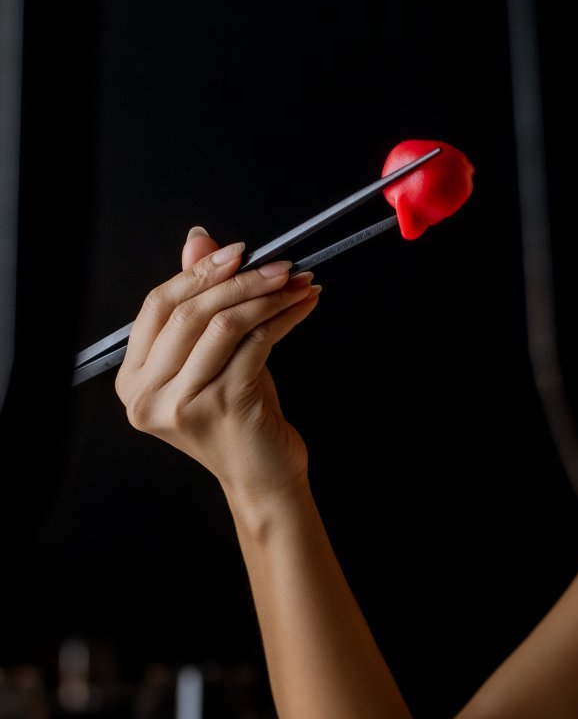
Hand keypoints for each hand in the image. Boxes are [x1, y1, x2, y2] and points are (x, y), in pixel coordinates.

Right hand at [115, 226, 320, 497]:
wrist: (263, 477)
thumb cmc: (239, 416)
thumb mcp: (214, 356)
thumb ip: (201, 302)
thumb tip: (198, 240)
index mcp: (134, 381)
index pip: (157, 307)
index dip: (197, 273)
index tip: (238, 252)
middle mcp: (148, 395)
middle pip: (189, 313)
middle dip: (240, 279)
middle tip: (279, 265)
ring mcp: (183, 404)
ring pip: (224, 325)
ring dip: (267, 296)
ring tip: (297, 283)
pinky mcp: (223, 406)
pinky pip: (255, 344)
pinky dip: (283, 319)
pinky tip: (302, 308)